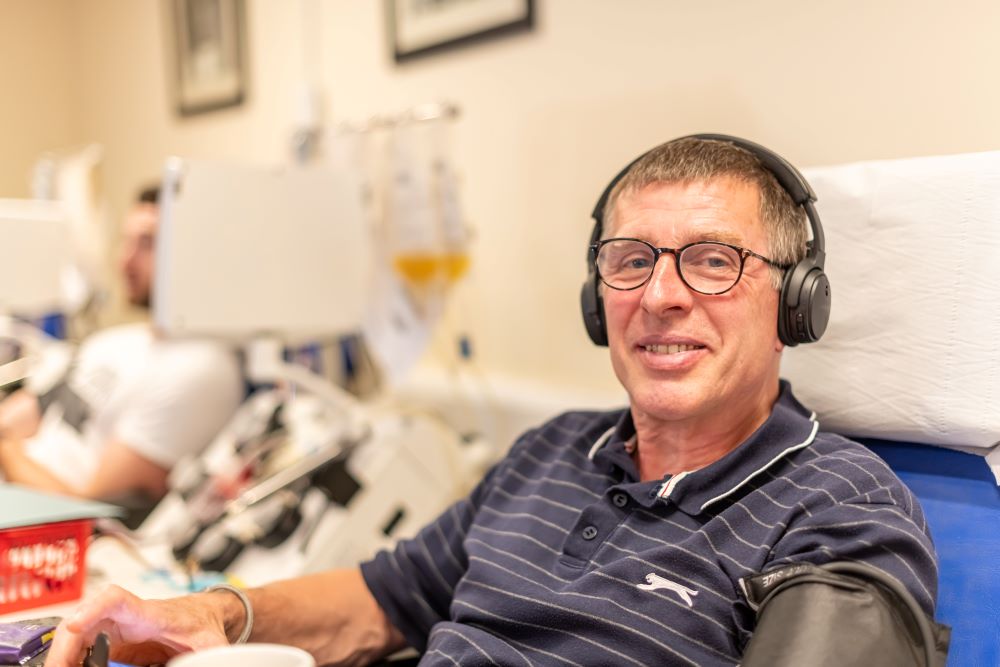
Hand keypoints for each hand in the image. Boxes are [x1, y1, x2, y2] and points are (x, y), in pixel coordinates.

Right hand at [44, 585, 229, 665]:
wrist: (203, 615)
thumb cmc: (203, 624)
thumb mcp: (209, 644)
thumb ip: (207, 657)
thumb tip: (206, 664)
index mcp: (150, 613)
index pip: (117, 599)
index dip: (92, 609)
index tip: (74, 625)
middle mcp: (125, 616)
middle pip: (83, 622)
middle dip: (64, 647)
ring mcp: (113, 627)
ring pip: (76, 635)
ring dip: (63, 655)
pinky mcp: (109, 641)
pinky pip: (81, 647)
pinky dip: (71, 659)